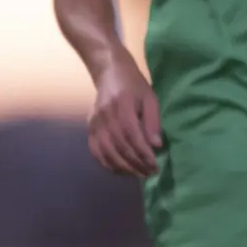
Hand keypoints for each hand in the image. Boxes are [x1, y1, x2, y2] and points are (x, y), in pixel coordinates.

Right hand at [87, 58, 161, 177]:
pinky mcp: (89, 128)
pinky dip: (107, 164)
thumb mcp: (149, 97)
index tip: (155, 165)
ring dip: (123, 167)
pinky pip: (96, 151)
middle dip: (136, 163)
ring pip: (106, 152)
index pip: (131, 134)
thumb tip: (156, 145)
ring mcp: (95, 122)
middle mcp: (105, 115)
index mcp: (122, 104)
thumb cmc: (134, 84)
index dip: (143, 153)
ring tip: (138, 174)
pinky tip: (121, 170)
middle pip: (119, 146)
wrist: (109, 72)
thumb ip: (152, 121)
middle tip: (150, 173)